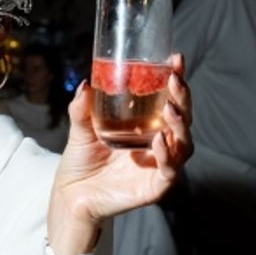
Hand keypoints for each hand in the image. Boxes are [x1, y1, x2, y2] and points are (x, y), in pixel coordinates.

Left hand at [48, 53, 192, 250]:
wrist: (71, 194)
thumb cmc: (81, 161)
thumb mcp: (80, 129)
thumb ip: (82, 109)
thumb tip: (84, 85)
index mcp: (146, 127)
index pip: (168, 100)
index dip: (175, 80)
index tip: (175, 60)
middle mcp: (158, 144)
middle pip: (182, 118)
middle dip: (182, 98)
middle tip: (175, 80)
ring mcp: (159, 165)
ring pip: (184, 144)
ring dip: (180, 124)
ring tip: (170, 108)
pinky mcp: (155, 186)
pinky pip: (169, 170)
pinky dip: (167, 154)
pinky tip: (159, 141)